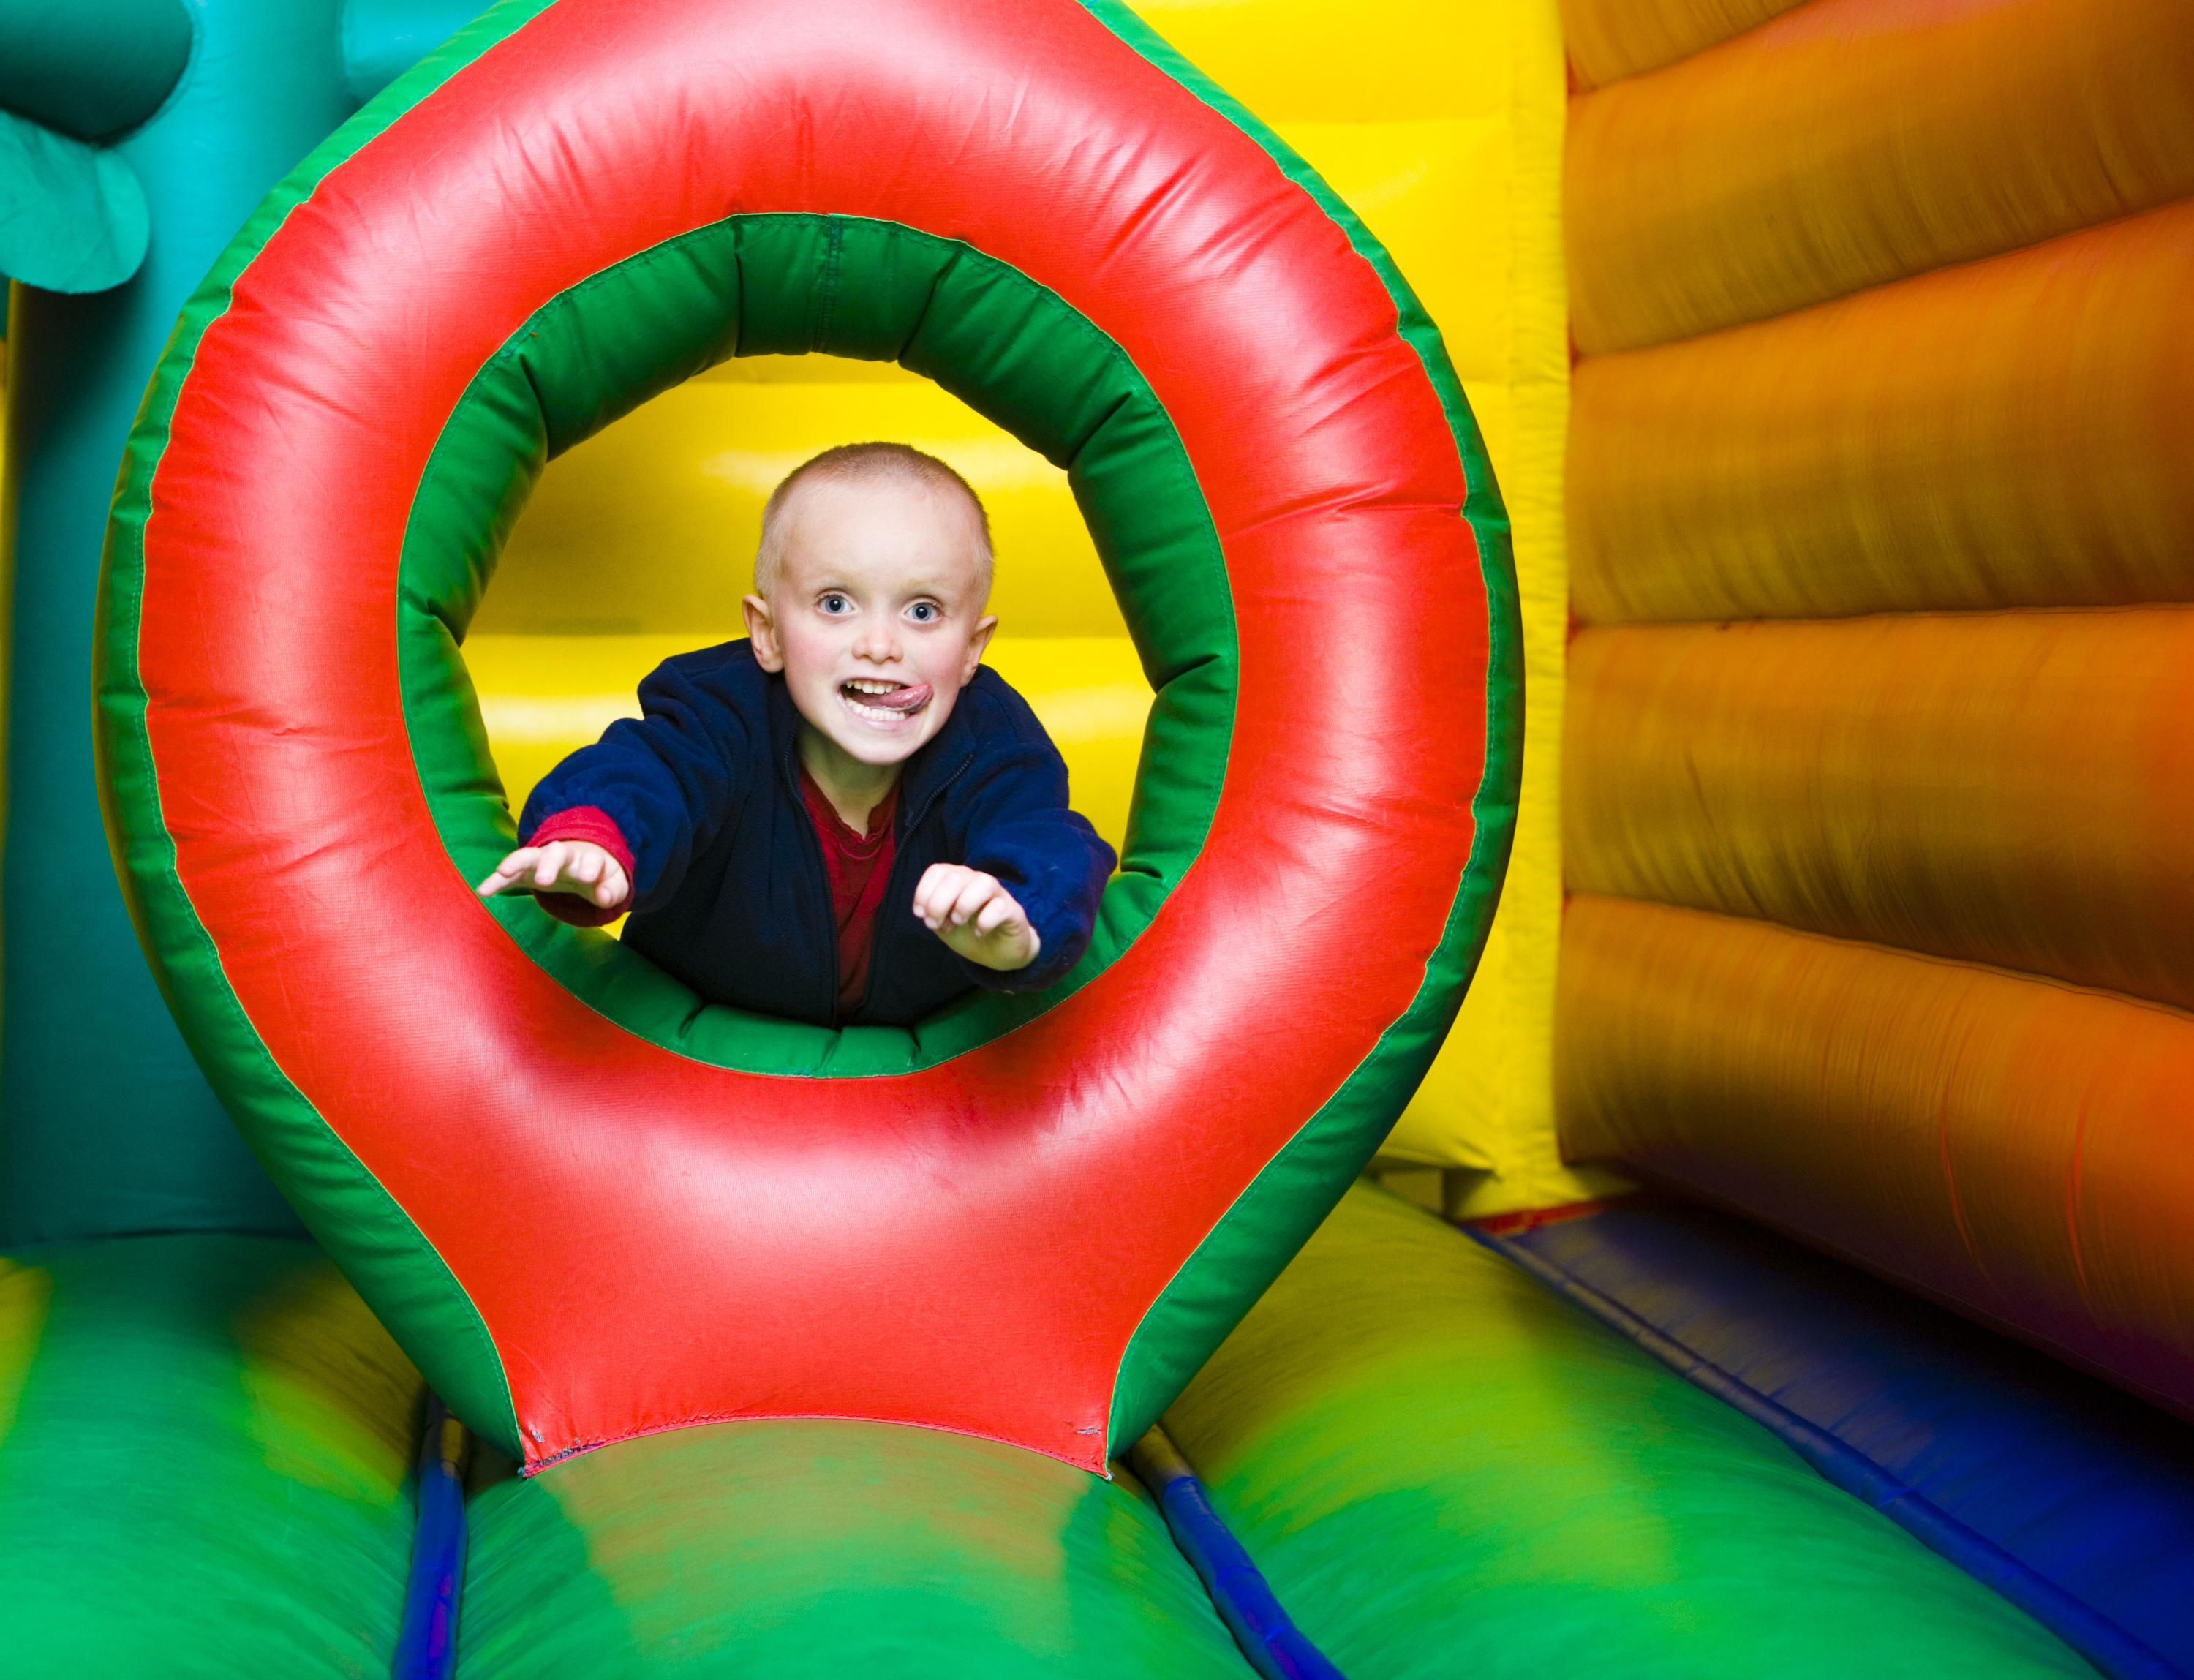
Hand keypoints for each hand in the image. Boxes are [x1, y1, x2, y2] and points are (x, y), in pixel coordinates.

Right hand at [476, 840, 629, 909]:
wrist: (584, 862)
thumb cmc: (600, 874)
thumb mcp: (613, 883)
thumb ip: (612, 890)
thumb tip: (603, 897)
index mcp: (589, 857)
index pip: (592, 858)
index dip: (591, 866)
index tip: (590, 878)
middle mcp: (563, 855)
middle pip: (556, 854)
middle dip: (549, 864)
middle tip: (544, 880)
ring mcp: (542, 861)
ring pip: (528, 856)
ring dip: (515, 862)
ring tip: (502, 871)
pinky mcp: (525, 871)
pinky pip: (508, 874)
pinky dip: (496, 880)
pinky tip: (483, 890)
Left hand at [913, 864, 1040, 971]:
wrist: (998, 953)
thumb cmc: (969, 933)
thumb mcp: (943, 924)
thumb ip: (932, 914)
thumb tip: (925, 910)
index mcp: (958, 880)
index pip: (938, 871)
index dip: (924, 891)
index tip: (920, 914)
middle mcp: (977, 881)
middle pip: (955, 877)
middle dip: (939, 903)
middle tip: (936, 924)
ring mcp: (998, 894)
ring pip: (982, 883)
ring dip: (964, 905)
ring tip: (959, 922)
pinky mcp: (1013, 910)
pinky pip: (1000, 907)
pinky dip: (986, 921)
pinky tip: (980, 932)